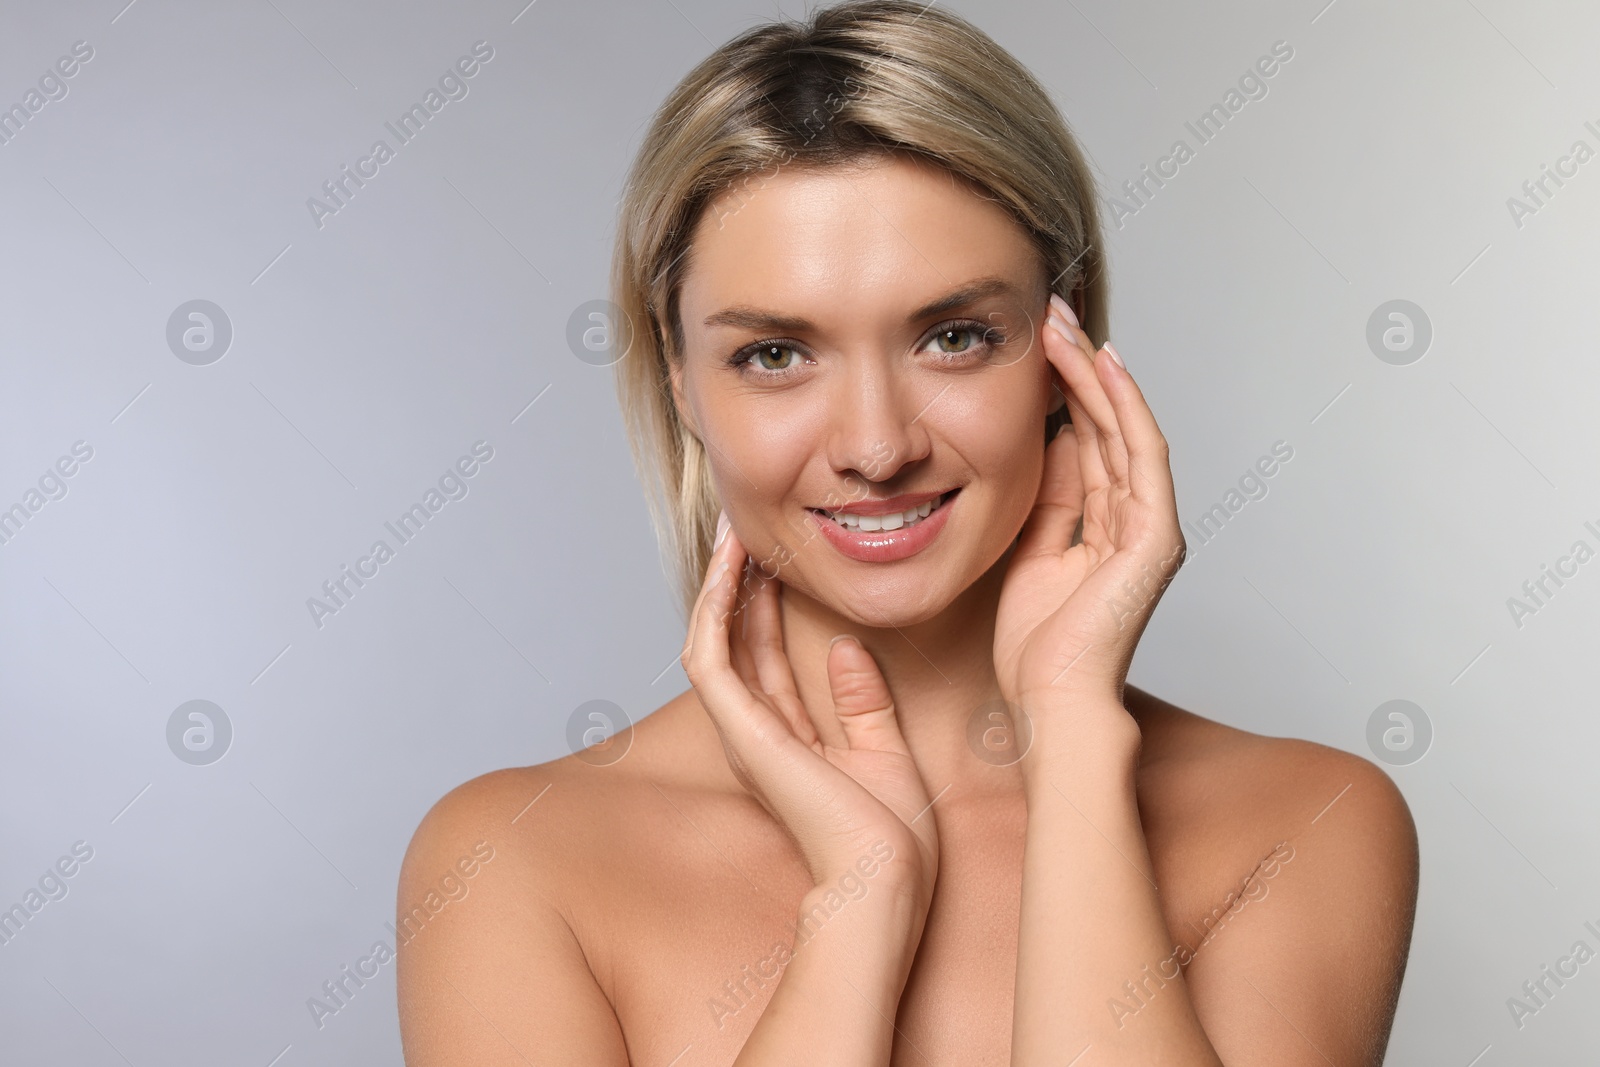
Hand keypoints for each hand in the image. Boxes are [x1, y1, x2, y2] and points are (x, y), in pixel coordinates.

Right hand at [681, 513, 938, 901]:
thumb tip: (849, 649)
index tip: (777, 561)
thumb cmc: (892, 838)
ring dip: (717, 588)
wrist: (887, 879)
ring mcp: (744, 735)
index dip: (765, 609)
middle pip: (735, 645)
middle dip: (737, 588)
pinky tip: (728, 570)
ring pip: (711, 643)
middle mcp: (758, 737)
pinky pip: (709, 659)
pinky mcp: (743, 732)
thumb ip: (863, 704)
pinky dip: (712, 611)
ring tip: (731, 535)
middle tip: (744, 533)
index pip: (766, 661)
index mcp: (788, 745)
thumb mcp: (884, 752)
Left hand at [993, 293, 1185, 720]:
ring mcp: (1151, 526)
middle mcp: (1136, 521)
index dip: (1064, 390)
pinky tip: (1100, 365)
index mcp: (1107, 528)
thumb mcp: (1029, 552)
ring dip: (1093, 372)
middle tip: (1048, 313)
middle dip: (1077, 366)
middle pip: (1108, 425)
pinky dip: (1123, 406)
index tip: (1034, 344)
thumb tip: (1049, 438)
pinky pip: (1140, 455)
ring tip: (1062, 325)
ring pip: (1124, 428)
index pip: (1089, 440)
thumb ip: (1047, 499)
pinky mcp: (1155, 536)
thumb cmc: (1035, 649)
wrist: (1051, 703)